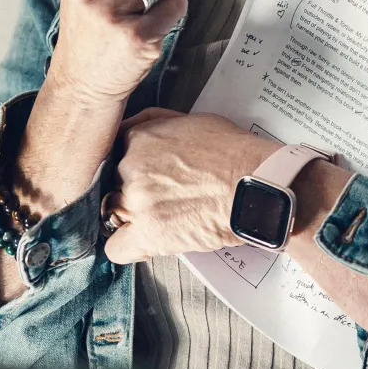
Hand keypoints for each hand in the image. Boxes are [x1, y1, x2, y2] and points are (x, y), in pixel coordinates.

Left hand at [102, 110, 275, 264]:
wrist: (257, 185)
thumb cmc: (234, 153)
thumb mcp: (191, 120)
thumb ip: (154, 123)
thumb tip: (132, 128)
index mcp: (139, 139)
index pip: (111, 156)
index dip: (126, 168)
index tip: (139, 176)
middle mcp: (131, 169)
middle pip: (111, 185)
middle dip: (130, 191)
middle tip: (159, 196)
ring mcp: (137, 203)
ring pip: (111, 215)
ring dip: (130, 217)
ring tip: (158, 218)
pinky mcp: (149, 234)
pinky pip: (116, 248)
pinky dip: (128, 247)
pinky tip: (146, 240)